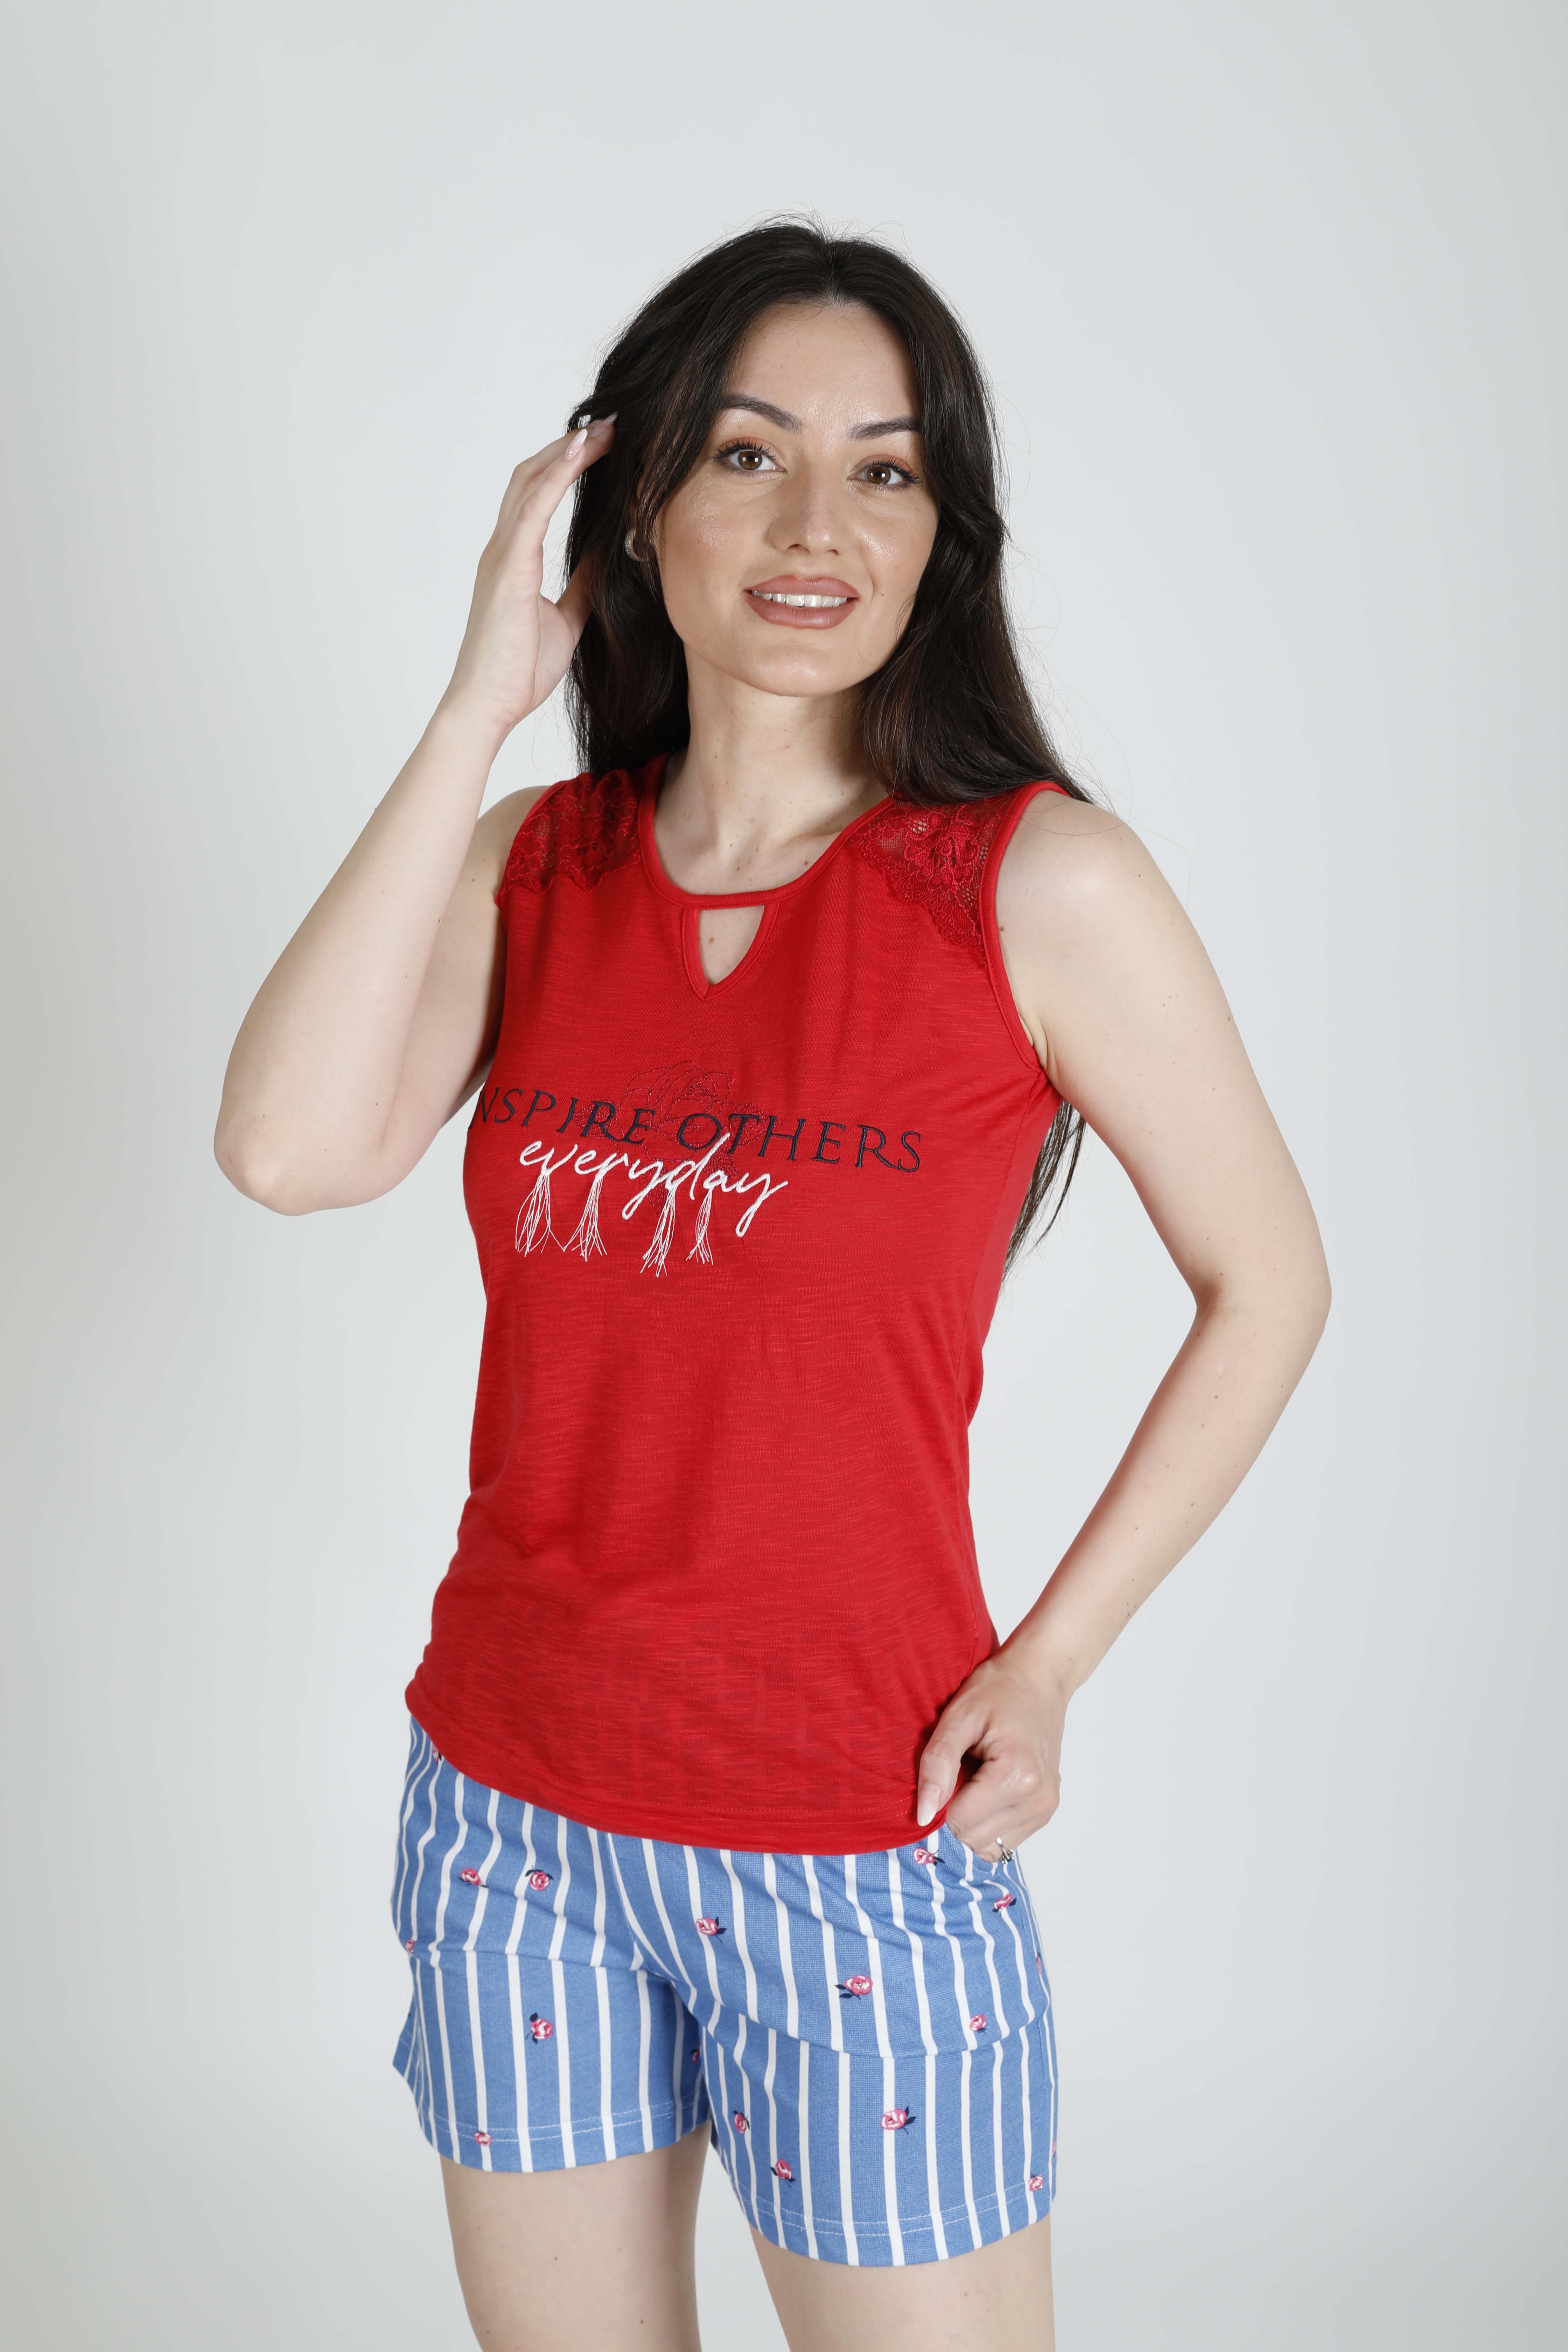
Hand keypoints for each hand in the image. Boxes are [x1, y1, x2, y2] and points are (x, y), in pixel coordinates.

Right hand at [440, 417, 615, 739]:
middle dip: (569, 447)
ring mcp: (501, 555)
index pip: (539, 495)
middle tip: (610, 424)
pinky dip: (557, 476)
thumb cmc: (518, 671)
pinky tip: (581, 452)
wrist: (487, 706)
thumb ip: (583, 585)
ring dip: (567, 451)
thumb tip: (608, 558)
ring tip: (603, 427)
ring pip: (531, 482)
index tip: (604, 446)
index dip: (567, 466)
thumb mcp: (567, 619)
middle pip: (532, 477)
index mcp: (514, 559)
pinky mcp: (508, 568)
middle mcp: (503, 548)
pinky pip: (533, 509)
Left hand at [915, 1642, 1069, 1860]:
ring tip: (980, 1774)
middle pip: (972, 1837)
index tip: (951, 1765)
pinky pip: (1006, 1840)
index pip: (958, 1820)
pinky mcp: (1047, 1810)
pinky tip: (992, 1786)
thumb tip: (923, 1815)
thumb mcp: (959, 1716)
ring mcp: (1046, 1808)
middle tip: (965, 1767)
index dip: (941, 1797)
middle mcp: (1038, 1800)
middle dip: (957, 1808)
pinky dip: (991, 1820)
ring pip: (989, 1845)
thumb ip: (937, 1764)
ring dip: (974, 1817)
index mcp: (1017, 1776)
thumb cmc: (999, 1689)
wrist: (1040, 1677)